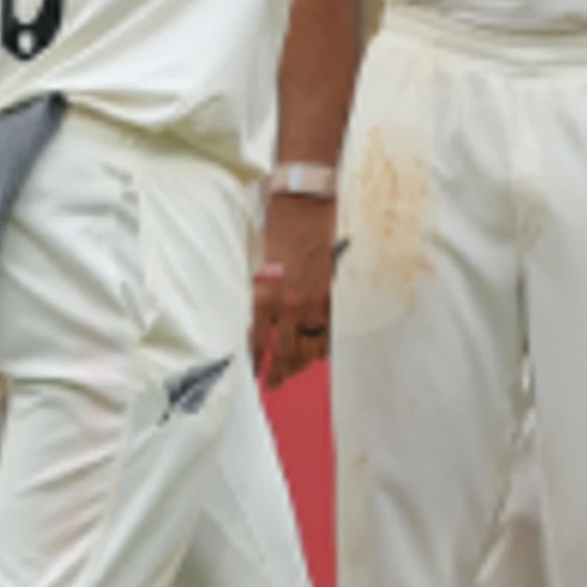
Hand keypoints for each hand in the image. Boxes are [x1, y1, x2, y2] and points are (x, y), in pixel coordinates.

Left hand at [251, 191, 336, 385]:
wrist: (306, 202)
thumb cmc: (277, 227)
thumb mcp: (256, 263)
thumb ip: (257, 296)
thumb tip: (257, 324)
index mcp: (264, 294)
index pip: (256, 342)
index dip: (254, 363)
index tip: (250, 375)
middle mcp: (290, 303)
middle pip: (285, 352)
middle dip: (277, 372)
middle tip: (271, 383)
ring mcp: (316, 301)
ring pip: (310, 346)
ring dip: (300, 364)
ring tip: (292, 373)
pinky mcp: (335, 294)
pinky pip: (331, 331)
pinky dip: (323, 345)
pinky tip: (316, 352)